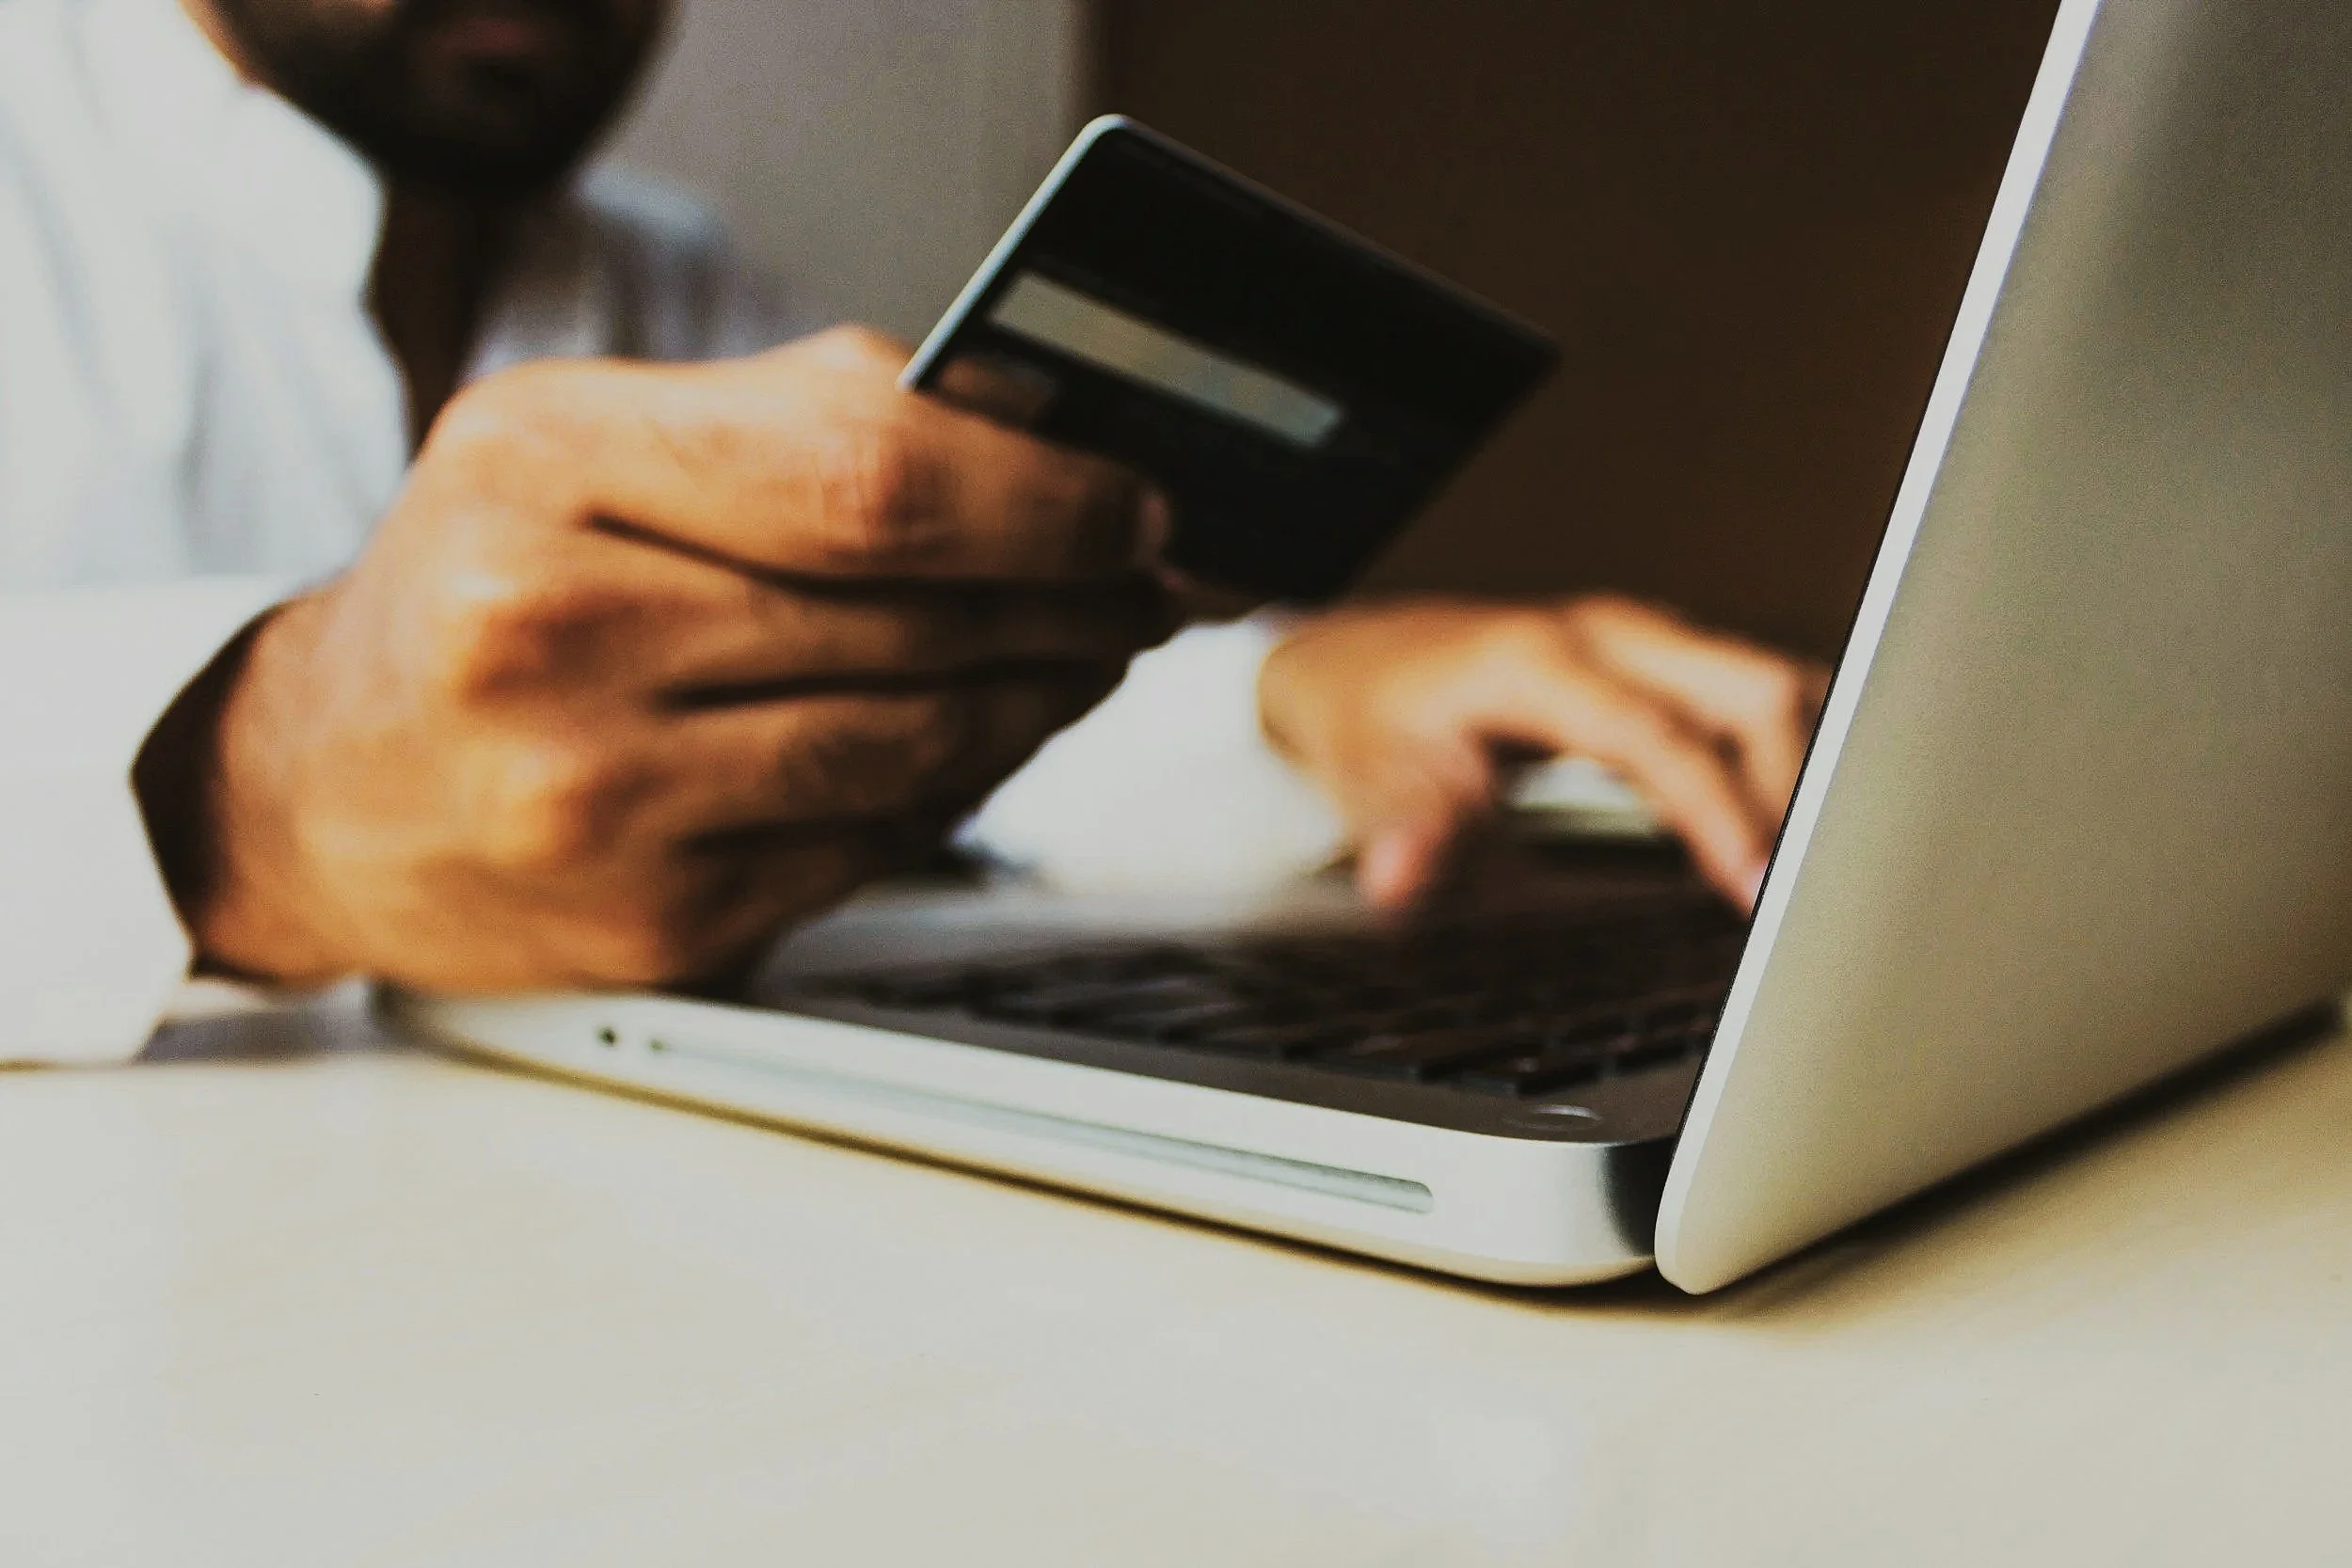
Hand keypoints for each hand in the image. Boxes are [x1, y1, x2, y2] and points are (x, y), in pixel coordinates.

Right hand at [143, 327, 1171, 990]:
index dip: (1044, 498)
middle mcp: (551, 633)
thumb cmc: (483, 585)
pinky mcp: (651, 923)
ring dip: (1042, 697)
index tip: (1137, 503)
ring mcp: (597, 799)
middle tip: (1145, 584)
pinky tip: (985, 738)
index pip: (868, 478)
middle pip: (913, 616)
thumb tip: (1041, 431)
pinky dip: (959, 787)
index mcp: (544, 464)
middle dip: (1074, 598)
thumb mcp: (587, 441)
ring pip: (917, 745)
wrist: (321, 786)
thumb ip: (801, 418)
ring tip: (1088, 652)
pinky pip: (875, 845)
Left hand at [1257, 595, 1828, 910]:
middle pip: (1752, 688)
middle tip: (1812, 889)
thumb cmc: (1370, 717)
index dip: (1717, 810)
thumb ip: (1403, 826)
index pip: (1659, 735)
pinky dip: (1790, 756)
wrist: (1357, 661)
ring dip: (1808, 768)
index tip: (1756, 885)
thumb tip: (1398, 877)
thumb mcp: (1368, 775)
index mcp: (1540, 659)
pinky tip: (1800, 824)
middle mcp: (1607, 634)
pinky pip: (1754, 699)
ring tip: (1825, 865)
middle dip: (1798, 786)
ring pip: (1770, 685)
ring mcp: (1643, 640)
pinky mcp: (1661, 662)